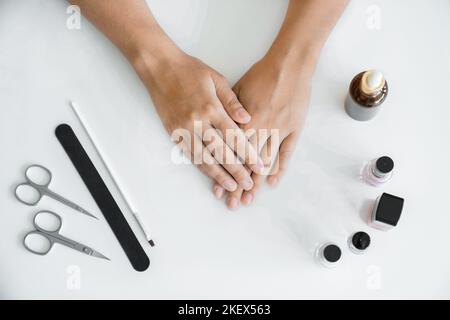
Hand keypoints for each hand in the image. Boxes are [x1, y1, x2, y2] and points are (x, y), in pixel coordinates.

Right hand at [135, 44, 263, 192]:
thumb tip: (248, 119)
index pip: (234, 137)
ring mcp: (183, 129)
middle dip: (236, 171)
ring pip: (203, 158)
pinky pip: (189, 155)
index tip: (259, 166)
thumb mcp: (216, 79)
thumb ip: (232, 101)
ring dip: (218, 175)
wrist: (160, 67)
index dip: (248, 154)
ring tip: (231, 187)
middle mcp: (197, 122)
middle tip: (248, 185)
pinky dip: (201, 167)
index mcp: (211, 108)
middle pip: (221, 153)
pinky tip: (211, 176)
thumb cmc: (190, 70)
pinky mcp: (173, 133)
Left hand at [213, 53, 312, 208]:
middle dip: (239, 185)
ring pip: (265, 161)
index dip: (225, 173)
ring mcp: (279, 130)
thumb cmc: (261, 74)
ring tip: (250, 199)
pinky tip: (274, 182)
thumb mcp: (237, 88)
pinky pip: (286, 152)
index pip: (232, 155)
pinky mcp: (294, 128)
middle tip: (234, 204)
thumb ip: (227, 113)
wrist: (289, 63)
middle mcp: (260, 128)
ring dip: (257, 182)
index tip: (220, 190)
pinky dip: (280, 167)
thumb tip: (218, 130)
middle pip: (247, 163)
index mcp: (244, 120)